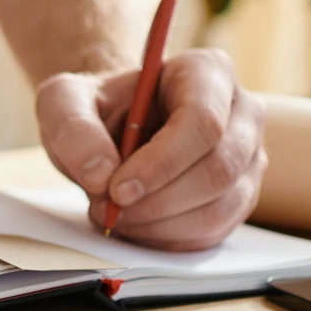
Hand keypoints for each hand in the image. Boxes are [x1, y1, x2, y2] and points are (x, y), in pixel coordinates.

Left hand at [35, 49, 266, 250]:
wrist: (108, 130)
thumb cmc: (93, 109)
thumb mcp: (62, 101)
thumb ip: (72, 126)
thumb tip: (100, 172)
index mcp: (205, 72)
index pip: (203, 122)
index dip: (162, 162)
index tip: (117, 189)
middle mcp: (240, 112)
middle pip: (218, 169)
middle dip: (157, 200)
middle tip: (108, 208)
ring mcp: (247, 157)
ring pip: (220, 206)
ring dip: (160, 223)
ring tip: (114, 215)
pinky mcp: (239, 196)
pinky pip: (215, 230)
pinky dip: (169, 238)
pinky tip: (136, 225)